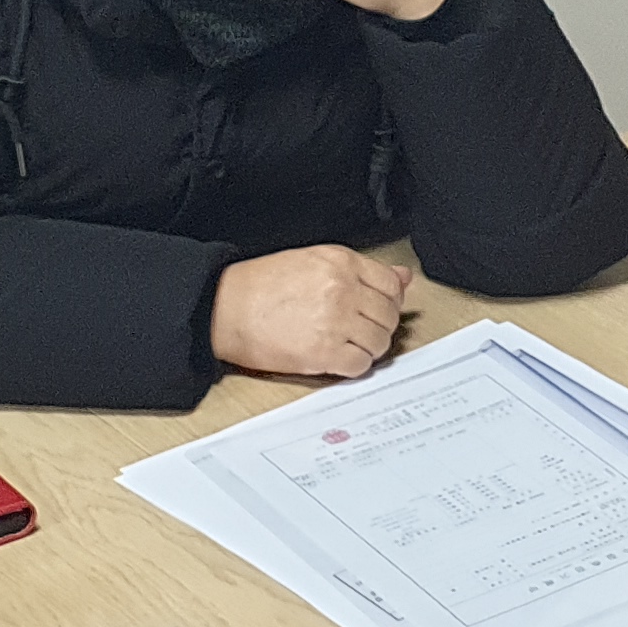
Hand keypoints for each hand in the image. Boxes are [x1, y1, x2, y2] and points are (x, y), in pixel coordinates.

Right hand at [211, 246, 412, 377]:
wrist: (224, 308)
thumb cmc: (260, 285)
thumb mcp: (313, 261)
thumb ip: (362, 271)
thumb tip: (402, 278)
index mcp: (341, 263)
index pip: (391, 284)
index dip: (390, 300)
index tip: (380, 308)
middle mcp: (343, 290)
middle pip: (389, 315)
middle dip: (380, 325)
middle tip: (362, 329)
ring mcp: (335, 322)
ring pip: (379, 342)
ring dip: (369, 347)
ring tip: (348, 344)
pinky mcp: (323, 353)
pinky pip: (360, 365)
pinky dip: (355, 365)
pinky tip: (339, 357)